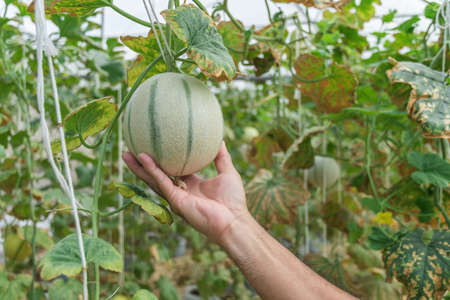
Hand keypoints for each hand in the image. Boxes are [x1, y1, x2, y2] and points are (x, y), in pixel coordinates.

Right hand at [122, 142, 249, 243]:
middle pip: (157, 175)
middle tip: (132, 148)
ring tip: (126, 153)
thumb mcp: (227, 172)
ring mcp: (175, 197)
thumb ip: (221, 157)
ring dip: (139, 168)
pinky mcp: (175, 200)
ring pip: (153, 180)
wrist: (233, 220)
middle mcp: (180, 191)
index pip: (172, 170)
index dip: (163, 159)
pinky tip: (143, 158)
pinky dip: (152, 170)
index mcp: (190, 185)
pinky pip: (161, 182)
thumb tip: (220, 139)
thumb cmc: (233, 201)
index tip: (155, 146)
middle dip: (143, 164)